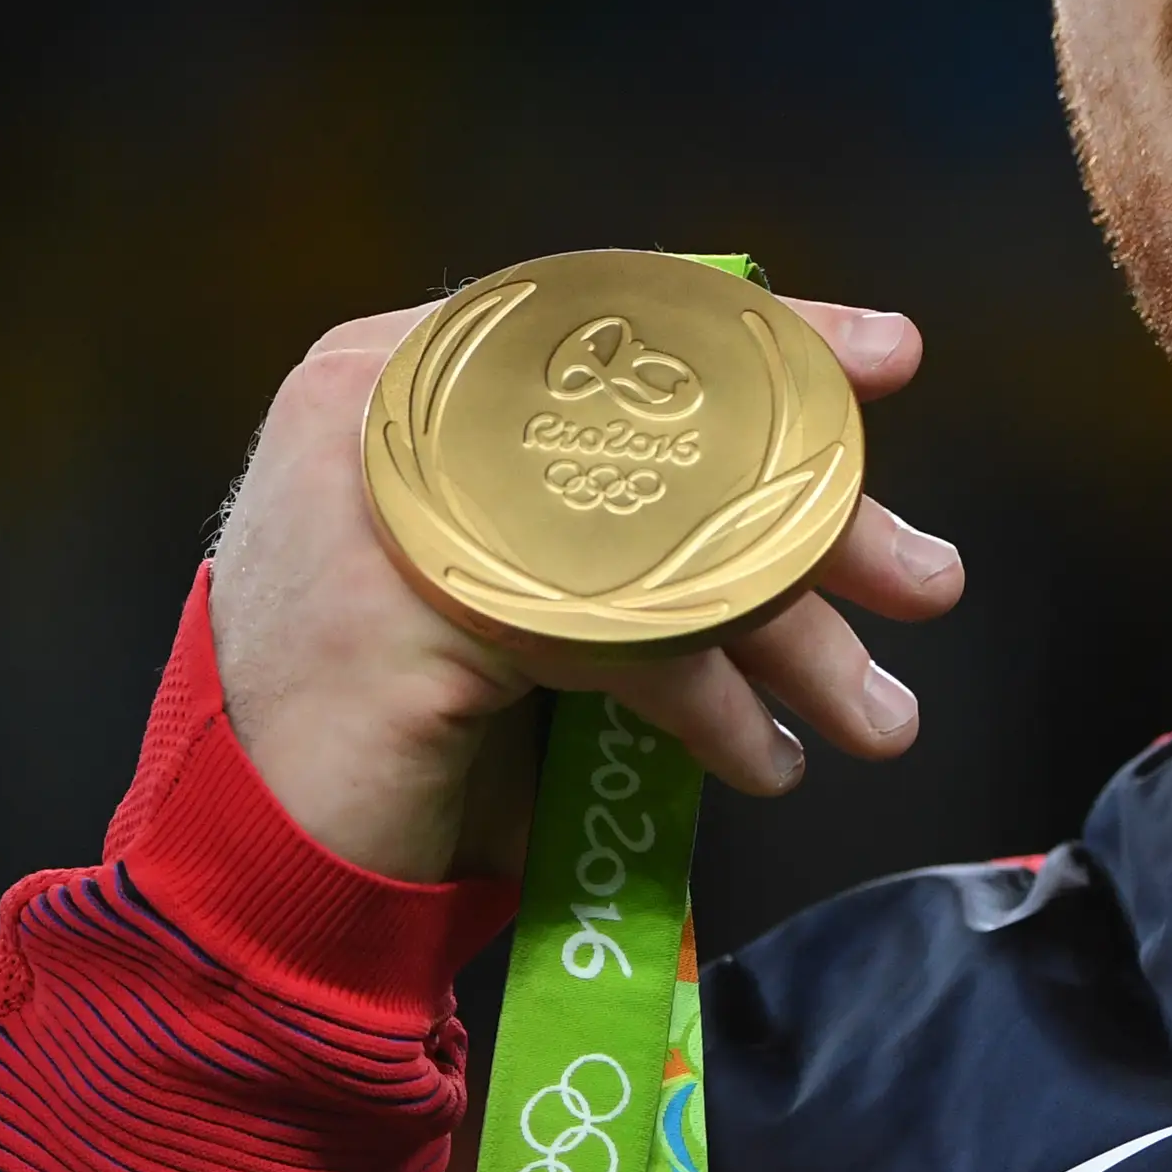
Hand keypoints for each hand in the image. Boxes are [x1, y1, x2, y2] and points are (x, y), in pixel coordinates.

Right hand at [210, 295, 960, 883]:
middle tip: (929, 579)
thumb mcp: (491, 569)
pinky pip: (614, 648)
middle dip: (816, 516)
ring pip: (654, 547)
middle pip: (657, 435)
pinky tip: (768, 758)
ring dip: (799, 639)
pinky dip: (710, 710)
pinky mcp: (404, 624)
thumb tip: (802, 483)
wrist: (242, 856)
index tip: (890, 359)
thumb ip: (593, 503)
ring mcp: (377, 509)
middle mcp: (377, 409)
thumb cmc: (374, 710)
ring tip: (884, 714)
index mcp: (393, 368)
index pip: (613, 315)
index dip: (766, 337)